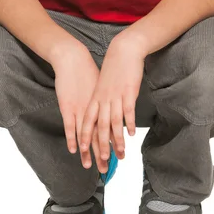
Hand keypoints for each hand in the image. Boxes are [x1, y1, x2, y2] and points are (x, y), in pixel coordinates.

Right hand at [51, 44, 110, 172]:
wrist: (73, 58)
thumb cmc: (88, 70)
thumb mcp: (103, 83)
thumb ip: (107, 96)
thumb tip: (115, 104)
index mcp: (104, 104)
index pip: (111, 127)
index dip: (114, 142)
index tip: (119, 156)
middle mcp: (95, 109)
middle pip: (102, 134)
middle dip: (106, 152)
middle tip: (110, 168)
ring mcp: (81, 109)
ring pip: (89, 134)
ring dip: (93, 151)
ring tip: (97, 166)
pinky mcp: (69, 106)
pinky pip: (72, 126)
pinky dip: (74, 139)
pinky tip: (76, 151)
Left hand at [79, 41, 144, 167]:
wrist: (123, 51)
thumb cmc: (113, 69)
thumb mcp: (103, 85)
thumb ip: (101, 100)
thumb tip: (102, 115)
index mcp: (95, 98)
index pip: (87, 121)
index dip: (84, 137)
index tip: (82, 152)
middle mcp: (103, 99)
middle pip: (100, 127)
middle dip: (101, 146)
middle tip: (103, 162)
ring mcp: (115, 96)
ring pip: (114, 123)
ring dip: (117, 140)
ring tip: (120, 154)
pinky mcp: (128, 92)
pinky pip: (127, 111)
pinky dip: (128, 124)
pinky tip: (131, 134)